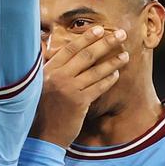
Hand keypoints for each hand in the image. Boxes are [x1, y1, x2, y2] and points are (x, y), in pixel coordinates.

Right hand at [30, 26, 128, 147]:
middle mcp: (57, 76)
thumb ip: (51, 70)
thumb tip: (63, 55)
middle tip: (120, 35)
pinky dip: (108, 80)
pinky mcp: (79, 103)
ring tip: (125, 56)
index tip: (99, 29)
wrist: (41, 136)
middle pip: (86, 55)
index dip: (86, 38)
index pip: (70, 49)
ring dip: (112, 62)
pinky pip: (98, 87)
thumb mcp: (39, 86)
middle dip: (105, 43)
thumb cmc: (40, 111)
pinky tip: (116, 75)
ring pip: (95, 71)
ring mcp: (68, 89)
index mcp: (47, 70)